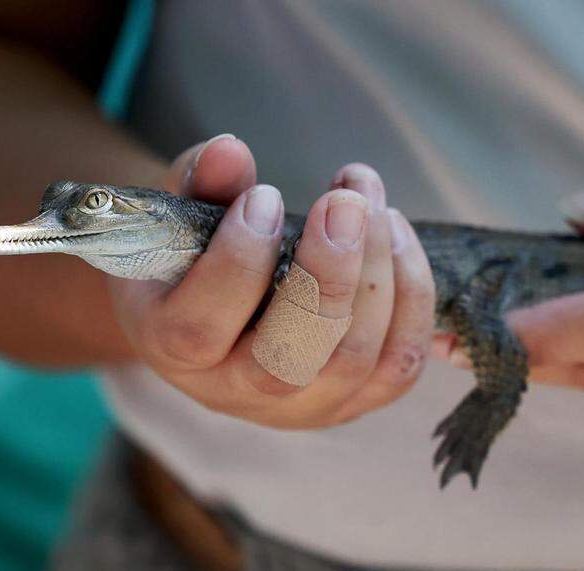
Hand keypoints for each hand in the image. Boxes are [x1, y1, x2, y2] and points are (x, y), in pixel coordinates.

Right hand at [110, 136, 434, 427]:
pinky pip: (400, 364)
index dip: (238, 260)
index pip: (200, 328)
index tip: (264, 197)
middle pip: (292, 357)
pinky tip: (397, 237)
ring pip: (354, 359)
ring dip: (378, 273)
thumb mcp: (178, 216)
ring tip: (374, 206)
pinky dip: (411, 298)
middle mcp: (236, 393)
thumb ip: (198, 182)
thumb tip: (230, 151)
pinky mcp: (357, 402)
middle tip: (345, 200)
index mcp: (172, 350)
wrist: (219, 316)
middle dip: (329, 273)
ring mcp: (302, 407)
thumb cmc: (191, 259)